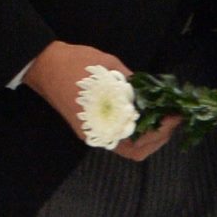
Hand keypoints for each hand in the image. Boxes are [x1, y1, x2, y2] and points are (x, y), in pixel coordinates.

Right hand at [25, 39, 177, 160]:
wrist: (43, 65)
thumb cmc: (73, 65)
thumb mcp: (107, 66)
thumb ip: (129, 82)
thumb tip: (149, 90)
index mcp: (100, 125)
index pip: (137, 144)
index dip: (160, 133)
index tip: (173, 116)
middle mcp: (98, 134)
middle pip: (135, 151)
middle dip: (159, 137)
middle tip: (173, 117)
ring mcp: (94, 131)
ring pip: (129, 145)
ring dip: (149, 134)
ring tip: (163, 115)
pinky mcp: (92, 125)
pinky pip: (119, 134)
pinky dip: (136, 129)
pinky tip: (145, 112)